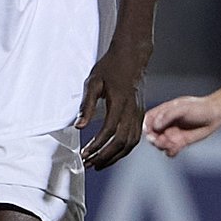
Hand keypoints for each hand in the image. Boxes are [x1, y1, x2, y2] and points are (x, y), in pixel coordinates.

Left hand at [78, 47, 147, 168]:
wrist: (132, 56)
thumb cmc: (111, 67)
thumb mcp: (93, 82)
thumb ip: (86, 105)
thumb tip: (79, 126)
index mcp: (120, 101)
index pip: (109, 131)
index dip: (97, 145)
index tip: (85, 154)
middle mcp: (132, 110)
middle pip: (122, 141)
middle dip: (105, 156)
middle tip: (90, 164)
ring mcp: (139, 113)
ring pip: (131, 143)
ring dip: (115, 156)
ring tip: (99, 164)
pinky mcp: (141, 114)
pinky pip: (135, 137)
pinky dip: (124, 149)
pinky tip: (113, 153)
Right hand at [143, 94, 220, 157]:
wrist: (215, 115)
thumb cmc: (199, 107)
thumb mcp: (182, 108)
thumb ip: (167, 115)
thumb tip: (155, 126)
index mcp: (163, 113)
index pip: (147, 121)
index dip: (146, 127)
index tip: (150, 131)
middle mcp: (165, 124)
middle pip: (151, 135)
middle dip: (154, 139)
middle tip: (161, 140)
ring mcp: (172, 134)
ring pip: (159, 144)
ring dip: (162, 146)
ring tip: (172, 143)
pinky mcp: (180, 143)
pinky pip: (170, 151)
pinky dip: (170, 152)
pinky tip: (176, 147)